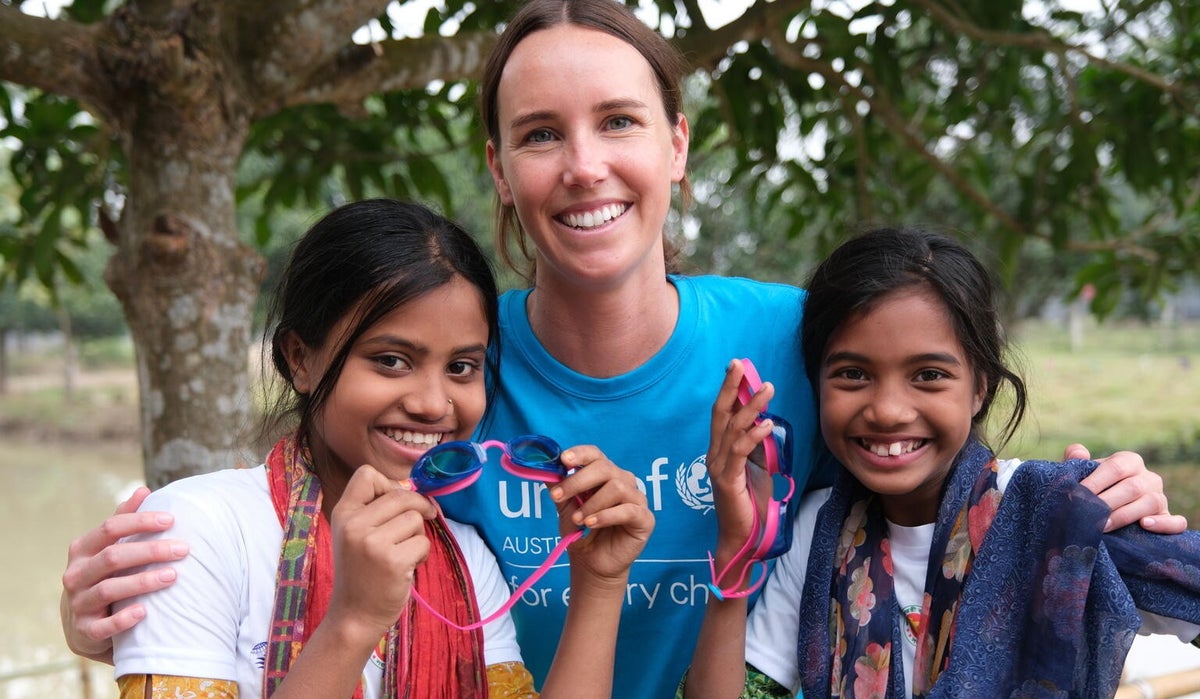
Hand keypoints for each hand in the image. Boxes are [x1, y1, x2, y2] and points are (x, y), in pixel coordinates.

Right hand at [60, 486, 188, 662]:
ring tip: (173, 575)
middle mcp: (76, 574)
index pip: (111, 528)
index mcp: (83, 549)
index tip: (171, 519)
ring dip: (143, 581)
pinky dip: (123, 619)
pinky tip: (145, 612)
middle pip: (113, 557)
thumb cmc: (102, 577)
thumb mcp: (107, 548)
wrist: (81, 625)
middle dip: (150, 551)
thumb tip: (144, 489)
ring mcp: (78, 603)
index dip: (141, 521)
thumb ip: (123, 520)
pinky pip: (103, 626)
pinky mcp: (85, 631)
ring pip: (109, 589)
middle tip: (183, 549)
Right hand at [326, 466, 436, 639]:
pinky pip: (423, 542)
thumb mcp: (355, 534)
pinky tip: (406, 568)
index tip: (396, 502)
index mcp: (343, 514)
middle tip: (420, 524)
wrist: (354, 616)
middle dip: (418, 507)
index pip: (367, 474)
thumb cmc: (361, 572)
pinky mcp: (393, 561)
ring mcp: (373, 543)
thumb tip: (413, 488)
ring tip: (402, 554)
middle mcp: (354, 525)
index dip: (389, 484)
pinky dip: (422, 555)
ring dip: (418, 536)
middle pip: (401, 495)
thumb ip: (376, 510)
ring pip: (415, 519)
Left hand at [549, 445, 653, 584]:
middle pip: (605, 468)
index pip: (595, 455)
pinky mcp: (645, 518)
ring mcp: (636, 499)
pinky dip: (606, 515)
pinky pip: (628, 510)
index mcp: (604, 474)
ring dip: (592, 503)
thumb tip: (544, 470)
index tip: (564, 460)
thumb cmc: (581, 532)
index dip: (580, 454)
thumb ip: (558, 488)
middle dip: (578, 481)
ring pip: (617, 487)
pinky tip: (591, 524)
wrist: (592, 563)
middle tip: (558, 496)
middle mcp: (623, 481)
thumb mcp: (565, 508)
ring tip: (578, 519)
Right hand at [705, 359, 778, 569]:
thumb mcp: (757, 467)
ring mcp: (718, 467)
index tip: (737, 368)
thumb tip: (764, 422)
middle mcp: (715, 455)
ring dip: (751, 406)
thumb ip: (756, 446)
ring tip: (768, 389)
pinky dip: (753, 435)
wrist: (743, 537)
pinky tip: (767, 424)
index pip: (722, 414)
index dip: (729, 390)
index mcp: (720, 450)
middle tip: (740, 365)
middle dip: (731, 388)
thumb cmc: (750, 503)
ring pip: (732, 428)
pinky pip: (739, 452)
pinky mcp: (726, 480)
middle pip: (720, 414)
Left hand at [1068, 444, 1187, 532]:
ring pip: (1151, 502)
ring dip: (1125, 515)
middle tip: (1086, 516)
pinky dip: (1163, 524)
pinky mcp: (1167, 517)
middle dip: (1106, 503)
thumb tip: (1079, 453)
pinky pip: (1176, 521)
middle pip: (1132, 487)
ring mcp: (1160, 497)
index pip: (1115, 468)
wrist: (1099, 510)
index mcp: (1128, 461)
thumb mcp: (1078, 473)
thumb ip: (1074, 460)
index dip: (1095, 483)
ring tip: (1103, 526)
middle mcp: (1148, 477)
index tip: (1075, 497)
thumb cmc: (1088, 488)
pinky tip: (1145, 525)